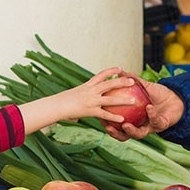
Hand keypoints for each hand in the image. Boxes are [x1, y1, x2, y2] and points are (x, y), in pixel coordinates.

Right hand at [18, 68, 142, 131]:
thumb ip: (81, 96)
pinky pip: (105, 114)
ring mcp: (91, 100)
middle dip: (122, 81)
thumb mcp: (73, 95)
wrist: (55, 106)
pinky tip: (123, 120)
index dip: (111, 71)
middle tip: (133, 80)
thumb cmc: (61, 102)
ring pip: (111, 98)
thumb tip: (83, 100)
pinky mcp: (90, 111)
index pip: (101, 75)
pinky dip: (114, 117)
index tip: (120, 68)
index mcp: (87, 85)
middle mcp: (91, 91)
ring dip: (124, 100)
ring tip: (135, 101)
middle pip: (110, 84)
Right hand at [103, 78, 183, 140]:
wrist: (177, 98)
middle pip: (124, 135)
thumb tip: (120, 71)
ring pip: (138, 134)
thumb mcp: (144, 86)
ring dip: (131, 130)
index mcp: (133, 119)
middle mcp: (140, 126)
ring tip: (125, 124)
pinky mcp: (161, 126)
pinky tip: (148, 107)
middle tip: (108, 127)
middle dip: (116, 133)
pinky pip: (155, 121)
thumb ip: (133, 81)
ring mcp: (150, 127)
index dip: (108, 123)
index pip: (117, 124)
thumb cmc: (159, 93)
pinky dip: (151, 114)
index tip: (100, 118)